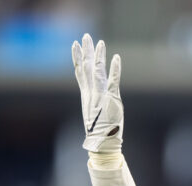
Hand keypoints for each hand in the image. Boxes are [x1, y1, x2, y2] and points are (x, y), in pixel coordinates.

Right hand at [72, 33, 122, 153]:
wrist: (102, 142)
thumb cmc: (100, 130)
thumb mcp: (95, 112)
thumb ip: (95, 101)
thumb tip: (96, 95)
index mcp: (86, 95)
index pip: (80, 72)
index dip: (78, 58)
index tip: (75, 45)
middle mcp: (91, 92)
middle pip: (87, 67)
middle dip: (86, 51)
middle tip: (85, 36)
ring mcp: (100, 95)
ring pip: (97, 71)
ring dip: (98, 56)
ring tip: (99, 42)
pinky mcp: (111, 98)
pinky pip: (113, 80)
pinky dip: (115, 69)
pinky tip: (116, 57)